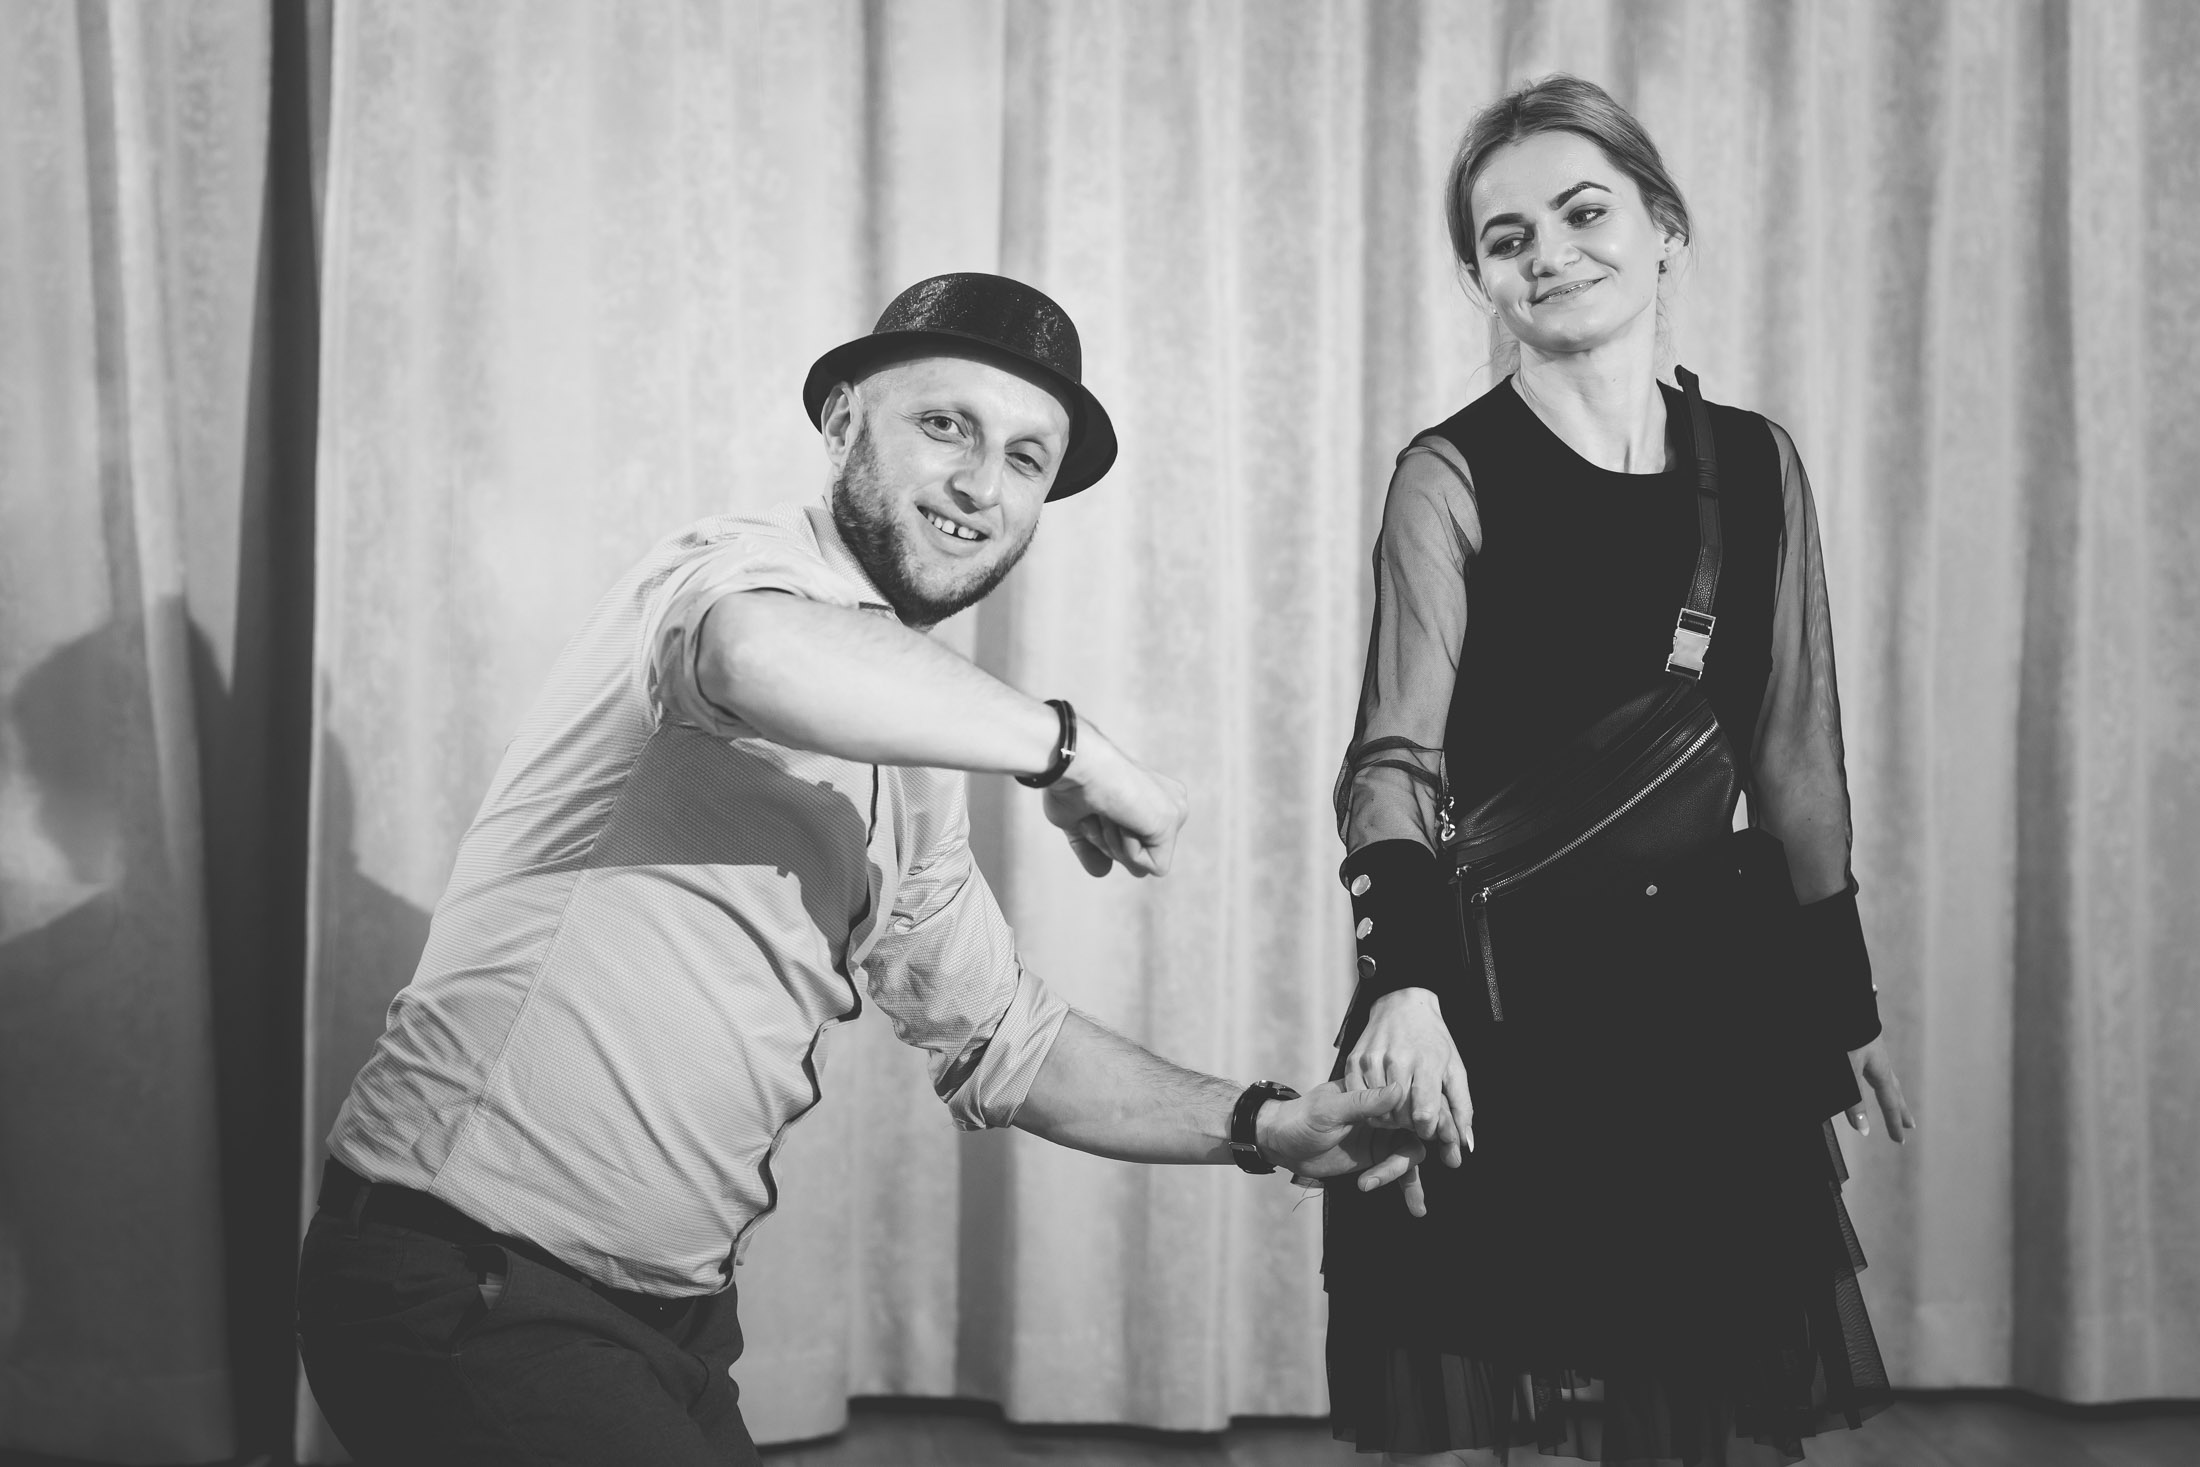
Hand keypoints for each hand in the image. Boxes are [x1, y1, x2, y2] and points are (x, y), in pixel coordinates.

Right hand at [1039, 720, 1188, 877]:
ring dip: (1114, 845)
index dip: (1103, 839)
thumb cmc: (1071, 784)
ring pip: (1143, 865)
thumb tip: (1103, 871)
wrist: (1075, 764)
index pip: (1134, 846)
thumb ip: (1093, 846)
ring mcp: (1174, 810)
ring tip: (1107, 811)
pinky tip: (1122, 818)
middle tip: (1098, 812)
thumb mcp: (1079, 820)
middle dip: (1109, 845)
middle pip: (1139, 858)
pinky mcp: (1172, 820)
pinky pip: (1154, 866)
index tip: (1092, 811)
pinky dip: (1129, 851)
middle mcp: (1170, 802)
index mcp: (1151, 799)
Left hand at [1255, 1080, 1432, 1215]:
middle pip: (1421, 1128)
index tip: (1447, 1135)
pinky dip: (1409, 1188)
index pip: (1414, 1099)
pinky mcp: (1376, 1158)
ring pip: (1410, 1155)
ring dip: (1410, 1177)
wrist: (1281, 1143)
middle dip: (1437, 1145)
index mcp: (1376, 1092)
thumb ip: (1365, 1102)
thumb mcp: (1330, 1110)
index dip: (1436, 1115)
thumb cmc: (1301, 1118)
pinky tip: (1417, 1207)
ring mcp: (1382, 1137)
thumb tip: (1399, 1090)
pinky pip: (1399, 1173)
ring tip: (1402, 1198)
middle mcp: (1385, 1113)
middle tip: (1452, 1162)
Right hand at [1344, 988, 1472, 1167]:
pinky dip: (1371, 1107)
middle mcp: (1398, 1059)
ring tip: (1401, 1105)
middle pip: (1401, 1115)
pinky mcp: (1355, 1060)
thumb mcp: (1455, 1070)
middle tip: (1415, 1113)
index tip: (1430, 1124)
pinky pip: (1360, 1100)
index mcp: (1427, 1061)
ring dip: (1391, 1118)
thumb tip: (1465, 1146)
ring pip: (1378, 1111)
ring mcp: (1373, 1059)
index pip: (1424, 1114)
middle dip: (1411, 1124)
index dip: (1428, 1129)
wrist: (1403, 1005)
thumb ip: (1462, 1109)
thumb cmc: (1433, 1039)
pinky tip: (1382, 1099)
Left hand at [1843, 1036, 1915, 1142]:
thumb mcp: (1847, 1070)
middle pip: (1893, 1089)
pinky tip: (1874, 1070)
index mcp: (1879, 1069)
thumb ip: (1854, 1099)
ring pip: (1885, 1075)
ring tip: (1896, 1100)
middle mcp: (1879, 1060)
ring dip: (1891, 1091)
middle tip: (1909, 1124)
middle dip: (1900, 1108)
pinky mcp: (1862, 1040)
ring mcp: (1872, 1048)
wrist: (1842, 1000)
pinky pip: (1875, 1063)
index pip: (1888, 1101)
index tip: (1900, 1140)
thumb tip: (1863, 1128)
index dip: (1893, 1122)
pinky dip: (1878, 1074)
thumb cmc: (1846, 1034)